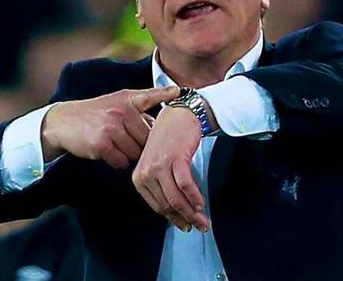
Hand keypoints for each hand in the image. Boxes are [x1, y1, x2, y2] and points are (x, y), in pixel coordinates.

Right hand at [41, 86, 179, 167]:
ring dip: (128, 154)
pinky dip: (116, 161)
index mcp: (127, 100)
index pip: (150, 96)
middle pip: (147, 138)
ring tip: (115, 144)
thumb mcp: (116, 103)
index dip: (165, 94)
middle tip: (125, 140)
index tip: (180, 92)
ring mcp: (111, 127)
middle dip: (140, 145)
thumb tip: (161, 126)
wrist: (63, 122)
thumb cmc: (95, 114)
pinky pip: (121, 161)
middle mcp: (121, 110)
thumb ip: (138, 112)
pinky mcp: (101, 143)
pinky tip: (107, 152)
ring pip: (135, 152)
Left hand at [132, 106, 210, 231]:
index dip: (173, 219)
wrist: (178, 116)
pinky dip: (195, 197)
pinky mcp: (174, 159)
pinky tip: (201, 203)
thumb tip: (176, 210)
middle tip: (198, 226)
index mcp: (139, 177)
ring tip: (203, 219)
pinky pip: (185, 186)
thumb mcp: (158, 164)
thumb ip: (162, 186)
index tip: (184, 224)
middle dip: (185, 219)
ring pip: (176, 199)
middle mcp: (146, 173)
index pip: (157, 206)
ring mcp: (159, 166)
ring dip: (192, 212)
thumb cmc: (170, 140)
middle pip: (167, 205)